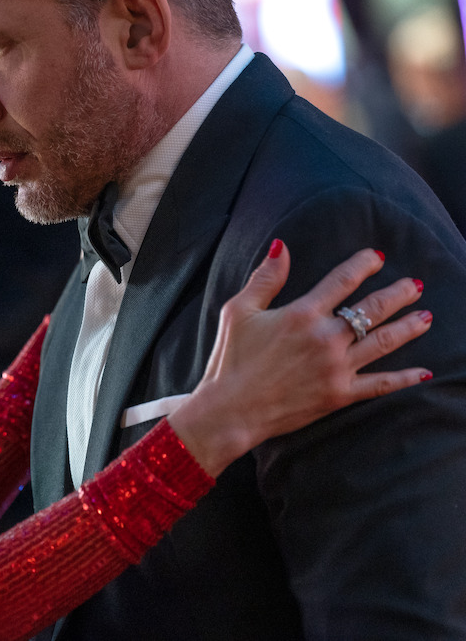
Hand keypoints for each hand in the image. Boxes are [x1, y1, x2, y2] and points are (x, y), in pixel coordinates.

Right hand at [168, 241, 431, 476]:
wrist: (231, 410)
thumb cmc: (230, 359)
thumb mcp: (238, 311)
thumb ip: (265, 278)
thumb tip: (282, 247)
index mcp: (302, 314)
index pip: (343, 280)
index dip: (364, 265)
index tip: (378, 257)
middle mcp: (326, 338)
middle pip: (373, 310)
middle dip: (398, 294)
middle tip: (416, 285)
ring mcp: (337, 368)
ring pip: (384, 342)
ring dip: (409, 327)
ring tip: (426, 316)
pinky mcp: (340, 394)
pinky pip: (381, 384)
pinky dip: (405, 378)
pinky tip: (424, 372)